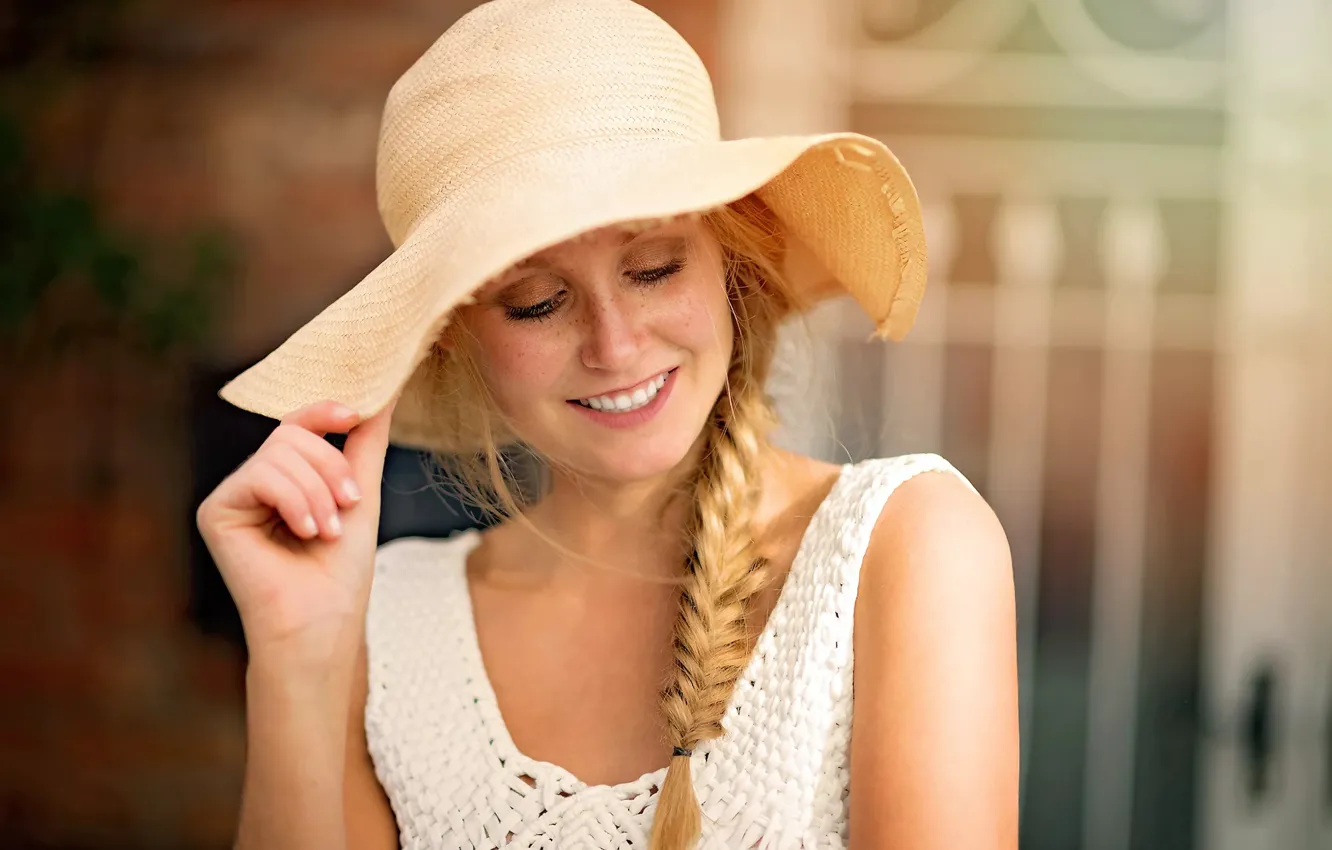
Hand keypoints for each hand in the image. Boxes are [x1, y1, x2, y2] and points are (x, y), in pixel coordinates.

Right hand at [196, 398, 396, 664]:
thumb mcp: (360, 493)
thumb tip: (383, 393)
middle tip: (349, 505)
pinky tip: (305, 532)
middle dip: (330, 467)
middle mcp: (253, 483)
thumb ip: (364, 444)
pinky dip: (295, 500)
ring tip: (327, 531)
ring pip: (279, 452)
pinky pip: (261, 474)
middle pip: (291, 433)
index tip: (354, 415)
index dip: (324, 411)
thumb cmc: (341, 570)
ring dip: (318, 492)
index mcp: (284, 478)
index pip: (298, 423)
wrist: (322, 621)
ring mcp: (232, 496)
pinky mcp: (215, 511)